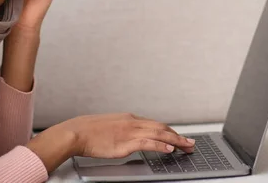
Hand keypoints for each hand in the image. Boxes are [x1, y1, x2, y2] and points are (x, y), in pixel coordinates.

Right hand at [63, 113, 194, 158]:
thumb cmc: (88, 131)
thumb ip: (121, 130)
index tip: (178, 137)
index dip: (169, 131)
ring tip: (187, 147)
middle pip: (161, 127)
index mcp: (128, 118)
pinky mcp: (126, 142)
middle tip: (191, 143)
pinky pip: (148, 143)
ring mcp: (130, 131)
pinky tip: (170, 149)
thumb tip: (126, 137)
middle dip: (178, 135)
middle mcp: (132, 122)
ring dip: (176, 140)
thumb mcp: (108, 127)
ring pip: (159, 133)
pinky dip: (161, 145)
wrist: (76, 132)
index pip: (154, 124)